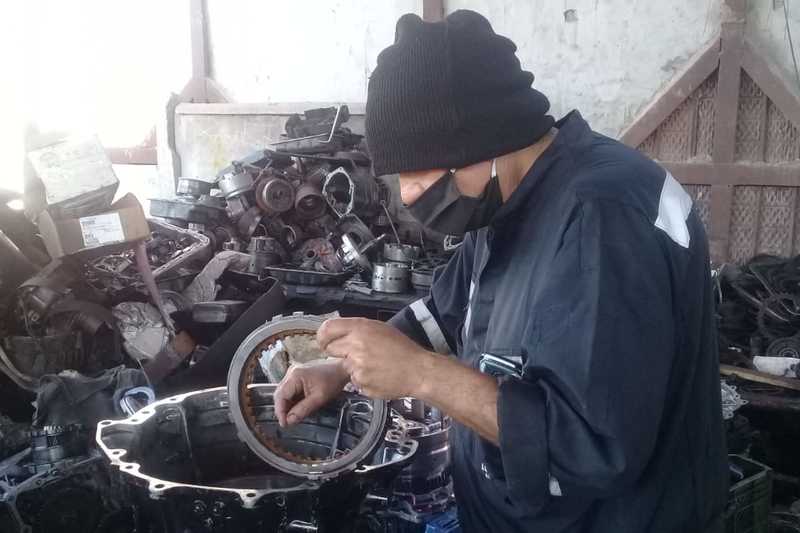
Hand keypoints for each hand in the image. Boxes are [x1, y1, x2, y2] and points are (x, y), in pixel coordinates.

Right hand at [274, 358, 349, 426]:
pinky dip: (292, 400)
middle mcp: (291, 372)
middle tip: (287, 422)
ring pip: (284, 393)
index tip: (284, 423)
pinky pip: (290, 390)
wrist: (342, 369)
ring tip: (292, 416)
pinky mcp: (298, 376)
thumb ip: (303, 410)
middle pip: (280, 394)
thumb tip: (289, 420)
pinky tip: (297, 407)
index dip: (280, 411)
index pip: (280, 396)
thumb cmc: (333, 380)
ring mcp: (294, 373)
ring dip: (287, 405)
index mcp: (295, 376)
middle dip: (282, 409)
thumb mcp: (319, 398)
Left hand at [316, 317, 432, 398]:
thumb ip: (357, 328)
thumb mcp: (380, 328)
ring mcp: (356, 367)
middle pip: (331, 349)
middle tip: (357, 354)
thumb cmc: (402, 348)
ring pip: (344, 366)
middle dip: (340, 352)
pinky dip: (363, 379)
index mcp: (360, 329)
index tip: (324, 342)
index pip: (327, 329)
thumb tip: (338, 332)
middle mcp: (355, 346)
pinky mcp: (360, 384)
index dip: (323, 336)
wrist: (418, 371)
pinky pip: (354, 381)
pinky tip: (378, 376)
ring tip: (374, 366)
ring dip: (354, 367)